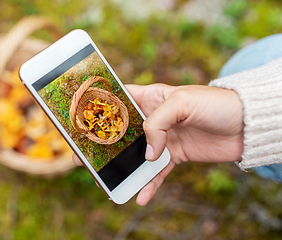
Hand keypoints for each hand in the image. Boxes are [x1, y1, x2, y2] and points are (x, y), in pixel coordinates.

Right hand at [73, 84, 243, 205]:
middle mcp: (153, 118)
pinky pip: (157, 173)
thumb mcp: (183, 102)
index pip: (119, 100)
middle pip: (121, 133)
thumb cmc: (215, 103)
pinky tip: (140, 197)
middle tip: (84, 158)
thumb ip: (159, 123)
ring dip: (122, 169)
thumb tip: (148, 154)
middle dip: (103, 145)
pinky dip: (148, 185)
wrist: (245, 124)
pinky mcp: (174, 156)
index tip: (82, 120)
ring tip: (106, 183)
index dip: (100, 108)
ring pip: (135, 156)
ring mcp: (162, 139)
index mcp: (151, 97)